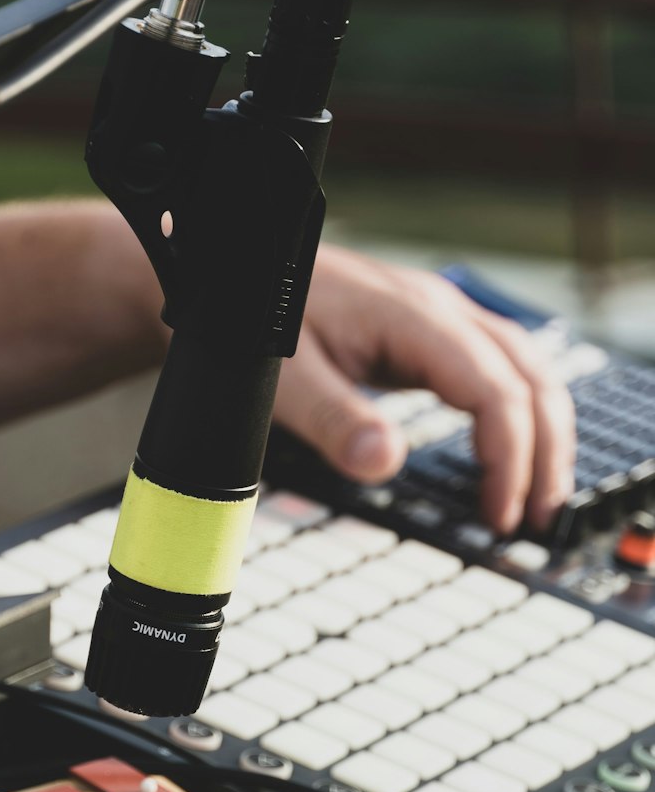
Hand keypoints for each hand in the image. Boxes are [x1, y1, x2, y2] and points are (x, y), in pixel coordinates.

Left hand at [274, 243, 575, 533]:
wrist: (245, 272)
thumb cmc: (258, 320)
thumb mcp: (284, 378)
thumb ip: (334, 420)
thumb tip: (384, 462)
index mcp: (412, 317)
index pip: (493, 389)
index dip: (509, 456)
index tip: (497, 514)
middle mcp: (438, 308)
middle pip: (529, 376)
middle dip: (545, 451)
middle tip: (537, 519)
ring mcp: (437, 314)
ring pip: (524, 367)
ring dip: (544, 432)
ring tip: (539, 495)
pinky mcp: (427, 328)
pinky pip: (497, 366)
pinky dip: (519, 411)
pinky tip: (514, 449)